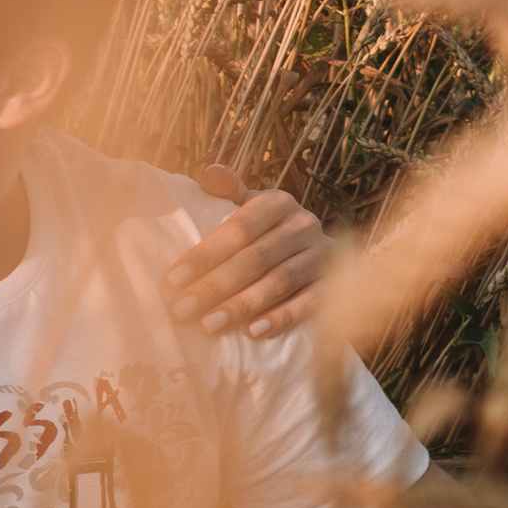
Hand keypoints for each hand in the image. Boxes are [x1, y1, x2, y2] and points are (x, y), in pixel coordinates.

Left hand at [168, 170, 327, 339]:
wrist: (317, 250)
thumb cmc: (266, 229)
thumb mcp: (249, 205)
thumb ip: (228, 190)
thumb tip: (211, 175)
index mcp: (277, 202)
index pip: (237, 229)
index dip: (204, 255)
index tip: (173, 279)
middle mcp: (303, 225)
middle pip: (254, 259)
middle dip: (214, 286)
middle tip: (182, 309)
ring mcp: (322, 256)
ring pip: (279, 282)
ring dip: (242, 306)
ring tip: (209, 325)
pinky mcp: (335, 285)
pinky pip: (310, 303)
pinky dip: (282, 318)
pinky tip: (254, 332)